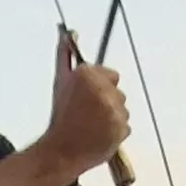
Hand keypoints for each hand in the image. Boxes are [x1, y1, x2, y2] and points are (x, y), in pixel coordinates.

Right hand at [40, 25, 128, 171]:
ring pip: (122, 109)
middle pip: (117, 92)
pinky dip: (115, 131)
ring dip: (111, 116)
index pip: (110, 74)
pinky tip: (98, 135)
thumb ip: (65, 56)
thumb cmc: (60, 118)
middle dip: (106, 100)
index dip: (98, 86)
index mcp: (87, 75)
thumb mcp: (60, 83)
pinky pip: (125, 126)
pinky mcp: (121, 129)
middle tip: (87, 113)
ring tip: (92, 126)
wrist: (60, 151)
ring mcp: (114, 110)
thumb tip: (68, 34)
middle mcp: (103, 90)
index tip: (86, 97)